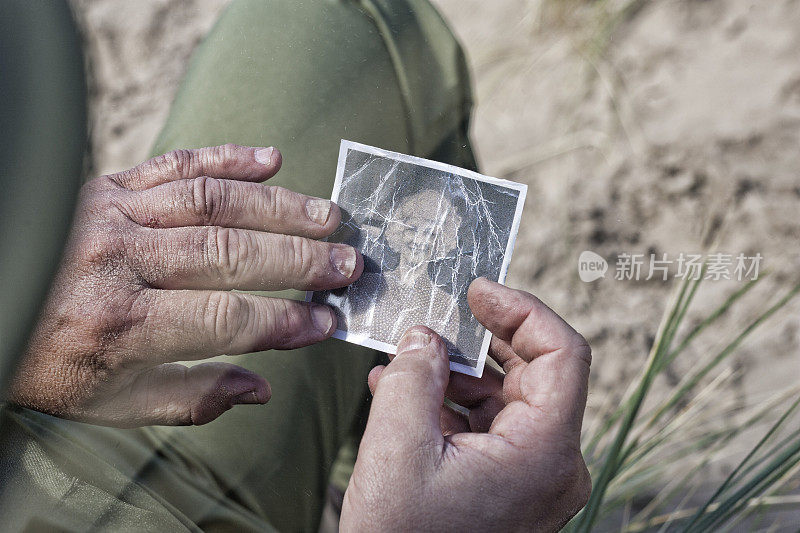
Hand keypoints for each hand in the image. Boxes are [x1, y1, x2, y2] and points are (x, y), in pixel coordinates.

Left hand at [9, 144, 361, 426]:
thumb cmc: (47, 361)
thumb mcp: (109, 403)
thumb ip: (189, 398)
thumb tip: (261, 388)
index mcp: (121, 325)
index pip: (225, 320)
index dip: (284, 321)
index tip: (326, 322)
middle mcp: (120, 262)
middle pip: (230, 254)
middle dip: (299, 259)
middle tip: (348, 263)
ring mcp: (112, 214)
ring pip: (213, 203)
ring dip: (280, 208)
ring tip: (330, 216)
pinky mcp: (107, 185)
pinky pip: (175, 164)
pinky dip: (227, 158)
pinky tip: (271, 159)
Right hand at [341, 278, 591, 531]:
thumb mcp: (396, 447)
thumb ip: (413, 376)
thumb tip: (424, 336)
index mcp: (544, 451)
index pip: (562, 353)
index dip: (523, 310)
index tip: (479, 291)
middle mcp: (553, 463)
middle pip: (534, 371)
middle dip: (481, 339)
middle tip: (437, 316)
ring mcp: (534, 477)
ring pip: (507, 397)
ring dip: (458, 371)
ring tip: (406, 360)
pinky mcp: (512, 485)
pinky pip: (491, 426)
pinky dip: (454, 403)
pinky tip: (406, 393)